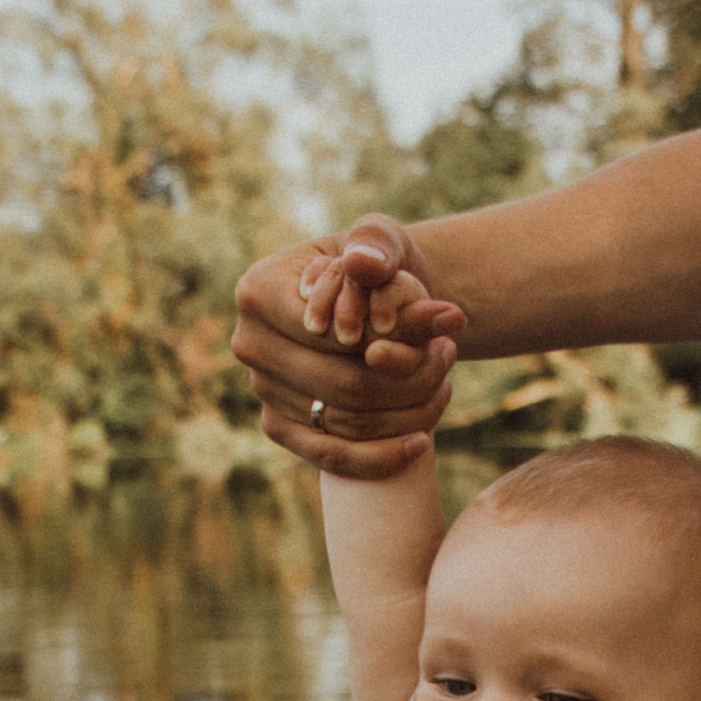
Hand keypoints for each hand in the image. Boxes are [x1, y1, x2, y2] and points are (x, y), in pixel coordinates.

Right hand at [233, 218, 465, 476]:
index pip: (333, 335)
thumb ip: (377, 245)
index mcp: (258, 291)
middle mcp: (251, 343)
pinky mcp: (278, 428)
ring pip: (346, 422)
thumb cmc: (372, 266)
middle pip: (342, 383)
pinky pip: (333, 457)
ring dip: (406, 413)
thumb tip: (366, 264)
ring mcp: (262, 389)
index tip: (439, 337)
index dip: (390, 343)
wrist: (366, 301)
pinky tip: (422, 443)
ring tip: (445, 385)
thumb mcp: (381, 243)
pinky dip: (382, 457)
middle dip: (408, 380)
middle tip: (450, 358)